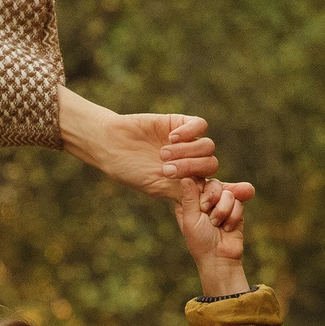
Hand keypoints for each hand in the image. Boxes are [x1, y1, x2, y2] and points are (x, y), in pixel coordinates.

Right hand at [60, 89, 219, 199]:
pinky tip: (170, 137)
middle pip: (210, 164)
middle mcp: (191, 161)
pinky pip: (200, 125)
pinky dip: (189, 132)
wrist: (112, 144)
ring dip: (187, 151)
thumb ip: (181, 192)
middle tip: (166, 170)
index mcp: (188, 181)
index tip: (195, 193)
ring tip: (163, 154)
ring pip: (207, 146)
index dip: (209, 188)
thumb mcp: (156, 186)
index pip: (211, 185)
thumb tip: (205, 202)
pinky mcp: (181, 123)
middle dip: (190, 168)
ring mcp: (188, 142)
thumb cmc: (130, 170)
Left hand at [171, 178, 254, 297]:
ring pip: (228, 193)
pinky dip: (233, 216)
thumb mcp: (190, 219)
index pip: (197, 181)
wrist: (220, 259)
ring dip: (223, 210)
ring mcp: (221, 204)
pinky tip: (228, 228)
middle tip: (208, 213)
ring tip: (218, 225)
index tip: (203, 204)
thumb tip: (185, 177)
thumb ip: (189, 198)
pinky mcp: (235, 210)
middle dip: (213, 198)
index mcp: (190, 201)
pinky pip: (239, 202)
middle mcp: (205, 200)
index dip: (202, 189)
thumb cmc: (200, 242)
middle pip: (214, 184)